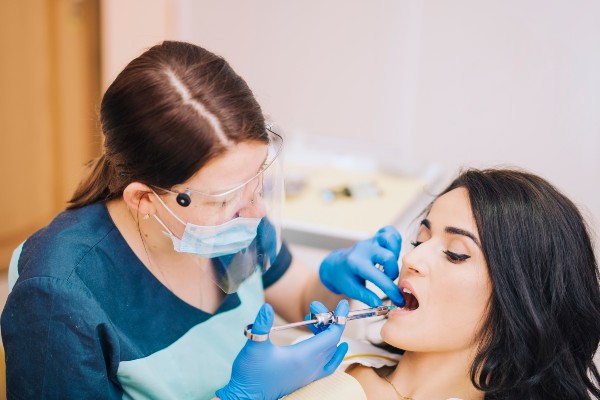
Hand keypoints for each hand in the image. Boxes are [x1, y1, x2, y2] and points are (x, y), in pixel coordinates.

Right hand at [216, 300, 349, 399]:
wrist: (247, 397)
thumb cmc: (250, 374)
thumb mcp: (254, 346)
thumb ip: (261, 325)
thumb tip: (266, 307)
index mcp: (303, 357)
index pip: (332, 335)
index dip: (338, 318)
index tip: (342, 303)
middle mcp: (311, 367)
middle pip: (332, 341)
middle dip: (327, 320)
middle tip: (314, 306)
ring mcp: (310, 374)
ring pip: (330, 352)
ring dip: (328, 334)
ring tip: (316, 320)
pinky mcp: (305, 379)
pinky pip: (329, 366)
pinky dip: (335, 354)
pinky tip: (338, 349)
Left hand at [319, 225, 404, 306]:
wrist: (336, 264)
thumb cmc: (343, 277)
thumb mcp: (351, 289)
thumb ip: (367, 297)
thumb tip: (383, 307)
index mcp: (355, 263)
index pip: (379, 276)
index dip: (391, 290)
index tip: (399, 300)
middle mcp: (364, 249)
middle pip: (388, 256)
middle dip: (393, 272)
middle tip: (387, 279)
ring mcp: (370, 241)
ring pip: (390, 238)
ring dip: (395, 253)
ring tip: (389, 265)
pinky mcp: (375, 237)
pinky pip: (389, 231)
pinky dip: (395, 241)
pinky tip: (392, 253)